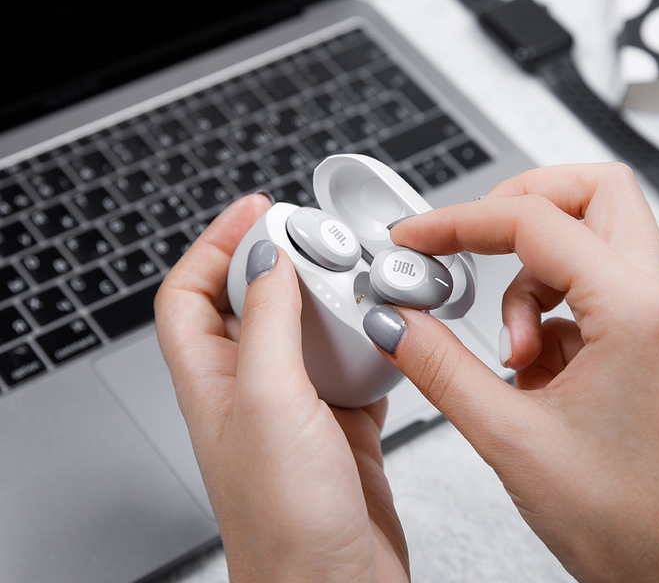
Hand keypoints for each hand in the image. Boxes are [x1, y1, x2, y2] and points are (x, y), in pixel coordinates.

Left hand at [155, 194, 408, 581]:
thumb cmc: (288, 523)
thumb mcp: (270, 402)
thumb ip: (269, 324)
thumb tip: (271, 258)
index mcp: (214, 383)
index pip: (190, 293)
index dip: (216, 244)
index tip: (259, 210)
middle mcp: (252, 393)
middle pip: (253, 304)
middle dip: (286, 263)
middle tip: (323, 238)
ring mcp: (298, 411)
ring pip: (310, 333)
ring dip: (335, 302)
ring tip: (362, 279)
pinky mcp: (342, 429)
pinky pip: (355, 369)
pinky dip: (374, 346)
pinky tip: (394, 339)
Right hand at [363, 164, 658, 581]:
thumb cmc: (624, 520)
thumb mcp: (508, 437)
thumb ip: (440, 366)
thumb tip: (396, 320)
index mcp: (633, 310)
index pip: (535, 220)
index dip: (460, 221)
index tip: (416, 239)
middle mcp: (655, 303)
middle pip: (593, 192)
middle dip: (522, 205)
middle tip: (473, 243)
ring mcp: (655, 322)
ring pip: (591, 238)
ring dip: (531, 275)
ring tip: (511, 351)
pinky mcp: (643, 344)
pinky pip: (588, 292)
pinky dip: (547, 311)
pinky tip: (528, 372)